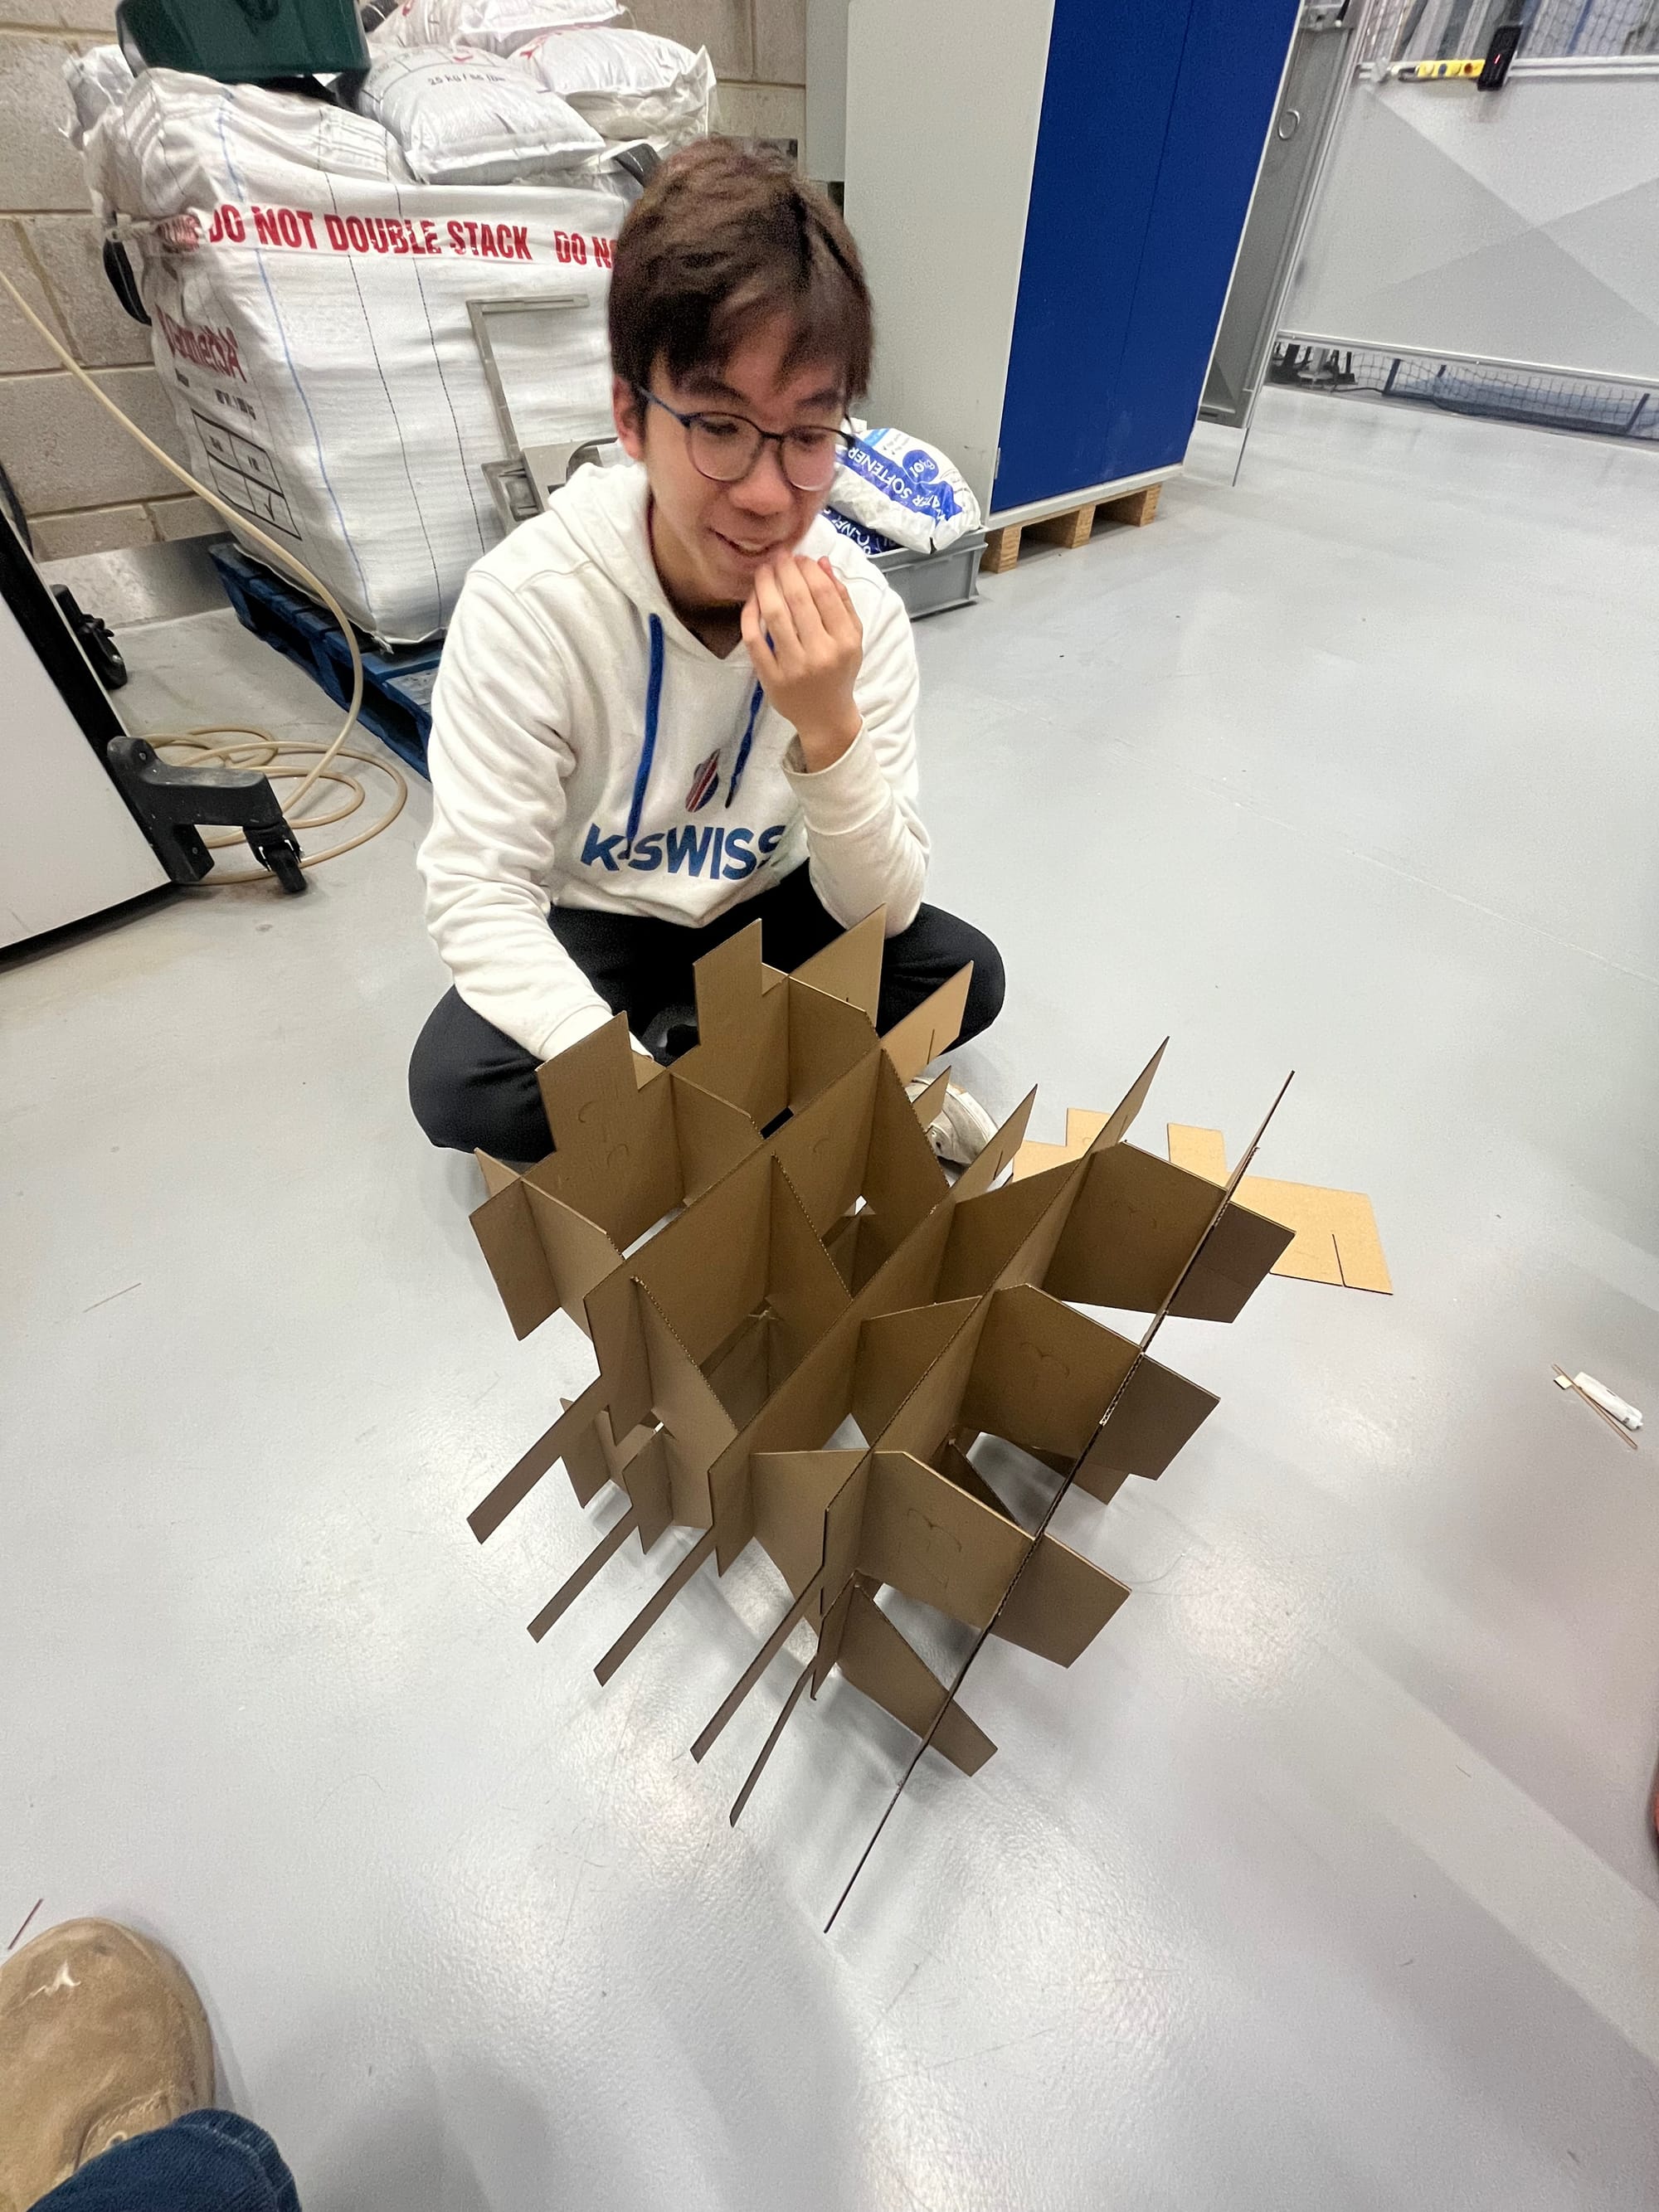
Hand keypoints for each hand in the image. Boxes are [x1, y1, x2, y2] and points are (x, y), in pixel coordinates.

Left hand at [742, 554, 863, 770]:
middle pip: (797, 599)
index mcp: (845, 641)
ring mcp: (793, 667)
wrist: (825, 717)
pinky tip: (753, 599)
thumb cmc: (839, 671)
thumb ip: (842, 600)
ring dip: (765, 585)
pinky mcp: (771, 677)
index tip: (799, 558)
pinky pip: (754, 638)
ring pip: (774, 615)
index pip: (824, 593)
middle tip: (778, 556)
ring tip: (763, 570)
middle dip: (785, 570)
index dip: (808, 569)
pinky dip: (750, 614)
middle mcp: (820, 654)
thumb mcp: (853, 637)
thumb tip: (821, 563)